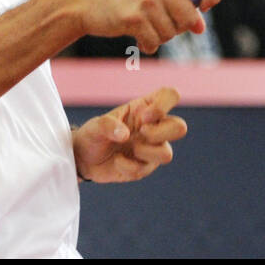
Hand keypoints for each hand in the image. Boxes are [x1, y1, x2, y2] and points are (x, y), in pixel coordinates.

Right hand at [67, 0, 221, 53]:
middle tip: (161, 21)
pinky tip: (136, 35)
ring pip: (172, 33)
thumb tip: (200, 27)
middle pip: (190, 17)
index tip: (204, 7)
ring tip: (143, 24)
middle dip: (179, 27)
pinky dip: (147, 44)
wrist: (84, 0)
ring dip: (160, 36)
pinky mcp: (134, 18)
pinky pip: (155, 43)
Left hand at [71, 87, 187, 182]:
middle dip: (160, 133)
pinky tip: (117, 161)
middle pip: (180, 127)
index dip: (164, 105)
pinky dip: (127, 166)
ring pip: (167, 154)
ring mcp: (152, 148)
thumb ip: (108, 125)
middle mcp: (154, 127)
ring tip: (130, 149)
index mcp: (145, 108)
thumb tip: (126, 135)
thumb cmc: (93, 135)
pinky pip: (145, 169)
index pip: (170, 95)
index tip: (144, 116)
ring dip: (144, 152)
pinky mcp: (145, 166)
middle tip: (141, 133)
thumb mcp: (95, 125)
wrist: (84, 159)